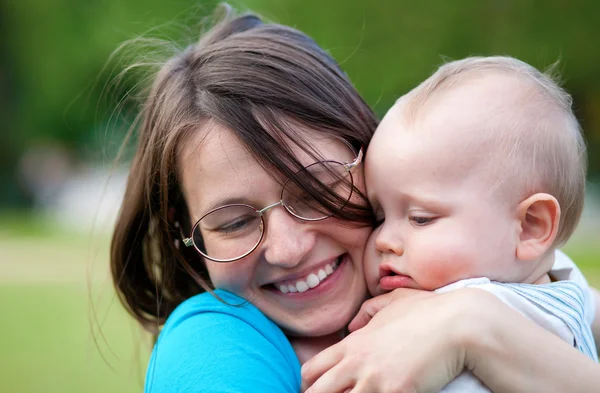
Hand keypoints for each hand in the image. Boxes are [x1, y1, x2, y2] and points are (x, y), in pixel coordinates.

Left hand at [301, 288, 490, 392]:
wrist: (459, 324)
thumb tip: (353, 325)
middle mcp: (356, 364)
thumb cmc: (429, 311)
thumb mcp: (393, 301)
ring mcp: (374, 381)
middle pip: (316, 392)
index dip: (309, 385)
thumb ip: (368, 311)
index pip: (311, 370)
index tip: (317, 390)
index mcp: (353, 344)